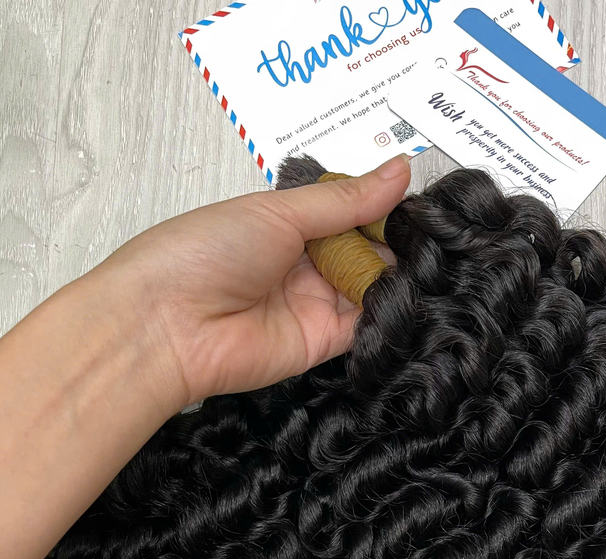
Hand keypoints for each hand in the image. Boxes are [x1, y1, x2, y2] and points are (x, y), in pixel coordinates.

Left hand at [89, 154, 409, 407]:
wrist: (168, 325)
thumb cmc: (207, 252)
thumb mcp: (279, 212)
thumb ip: (345, 200)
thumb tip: (401, 169)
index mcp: (286, 224)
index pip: (347, 211)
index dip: (381, 204)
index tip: (420, 196)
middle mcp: (303, 264)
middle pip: (364, 248)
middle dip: (395, 238)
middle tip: (436, 230)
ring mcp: (314, 304)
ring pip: (371, 284)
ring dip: (397, 271)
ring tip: (437, 255)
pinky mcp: (324, 343)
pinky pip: (366, 323)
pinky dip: (389, 306)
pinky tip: (415, 288)